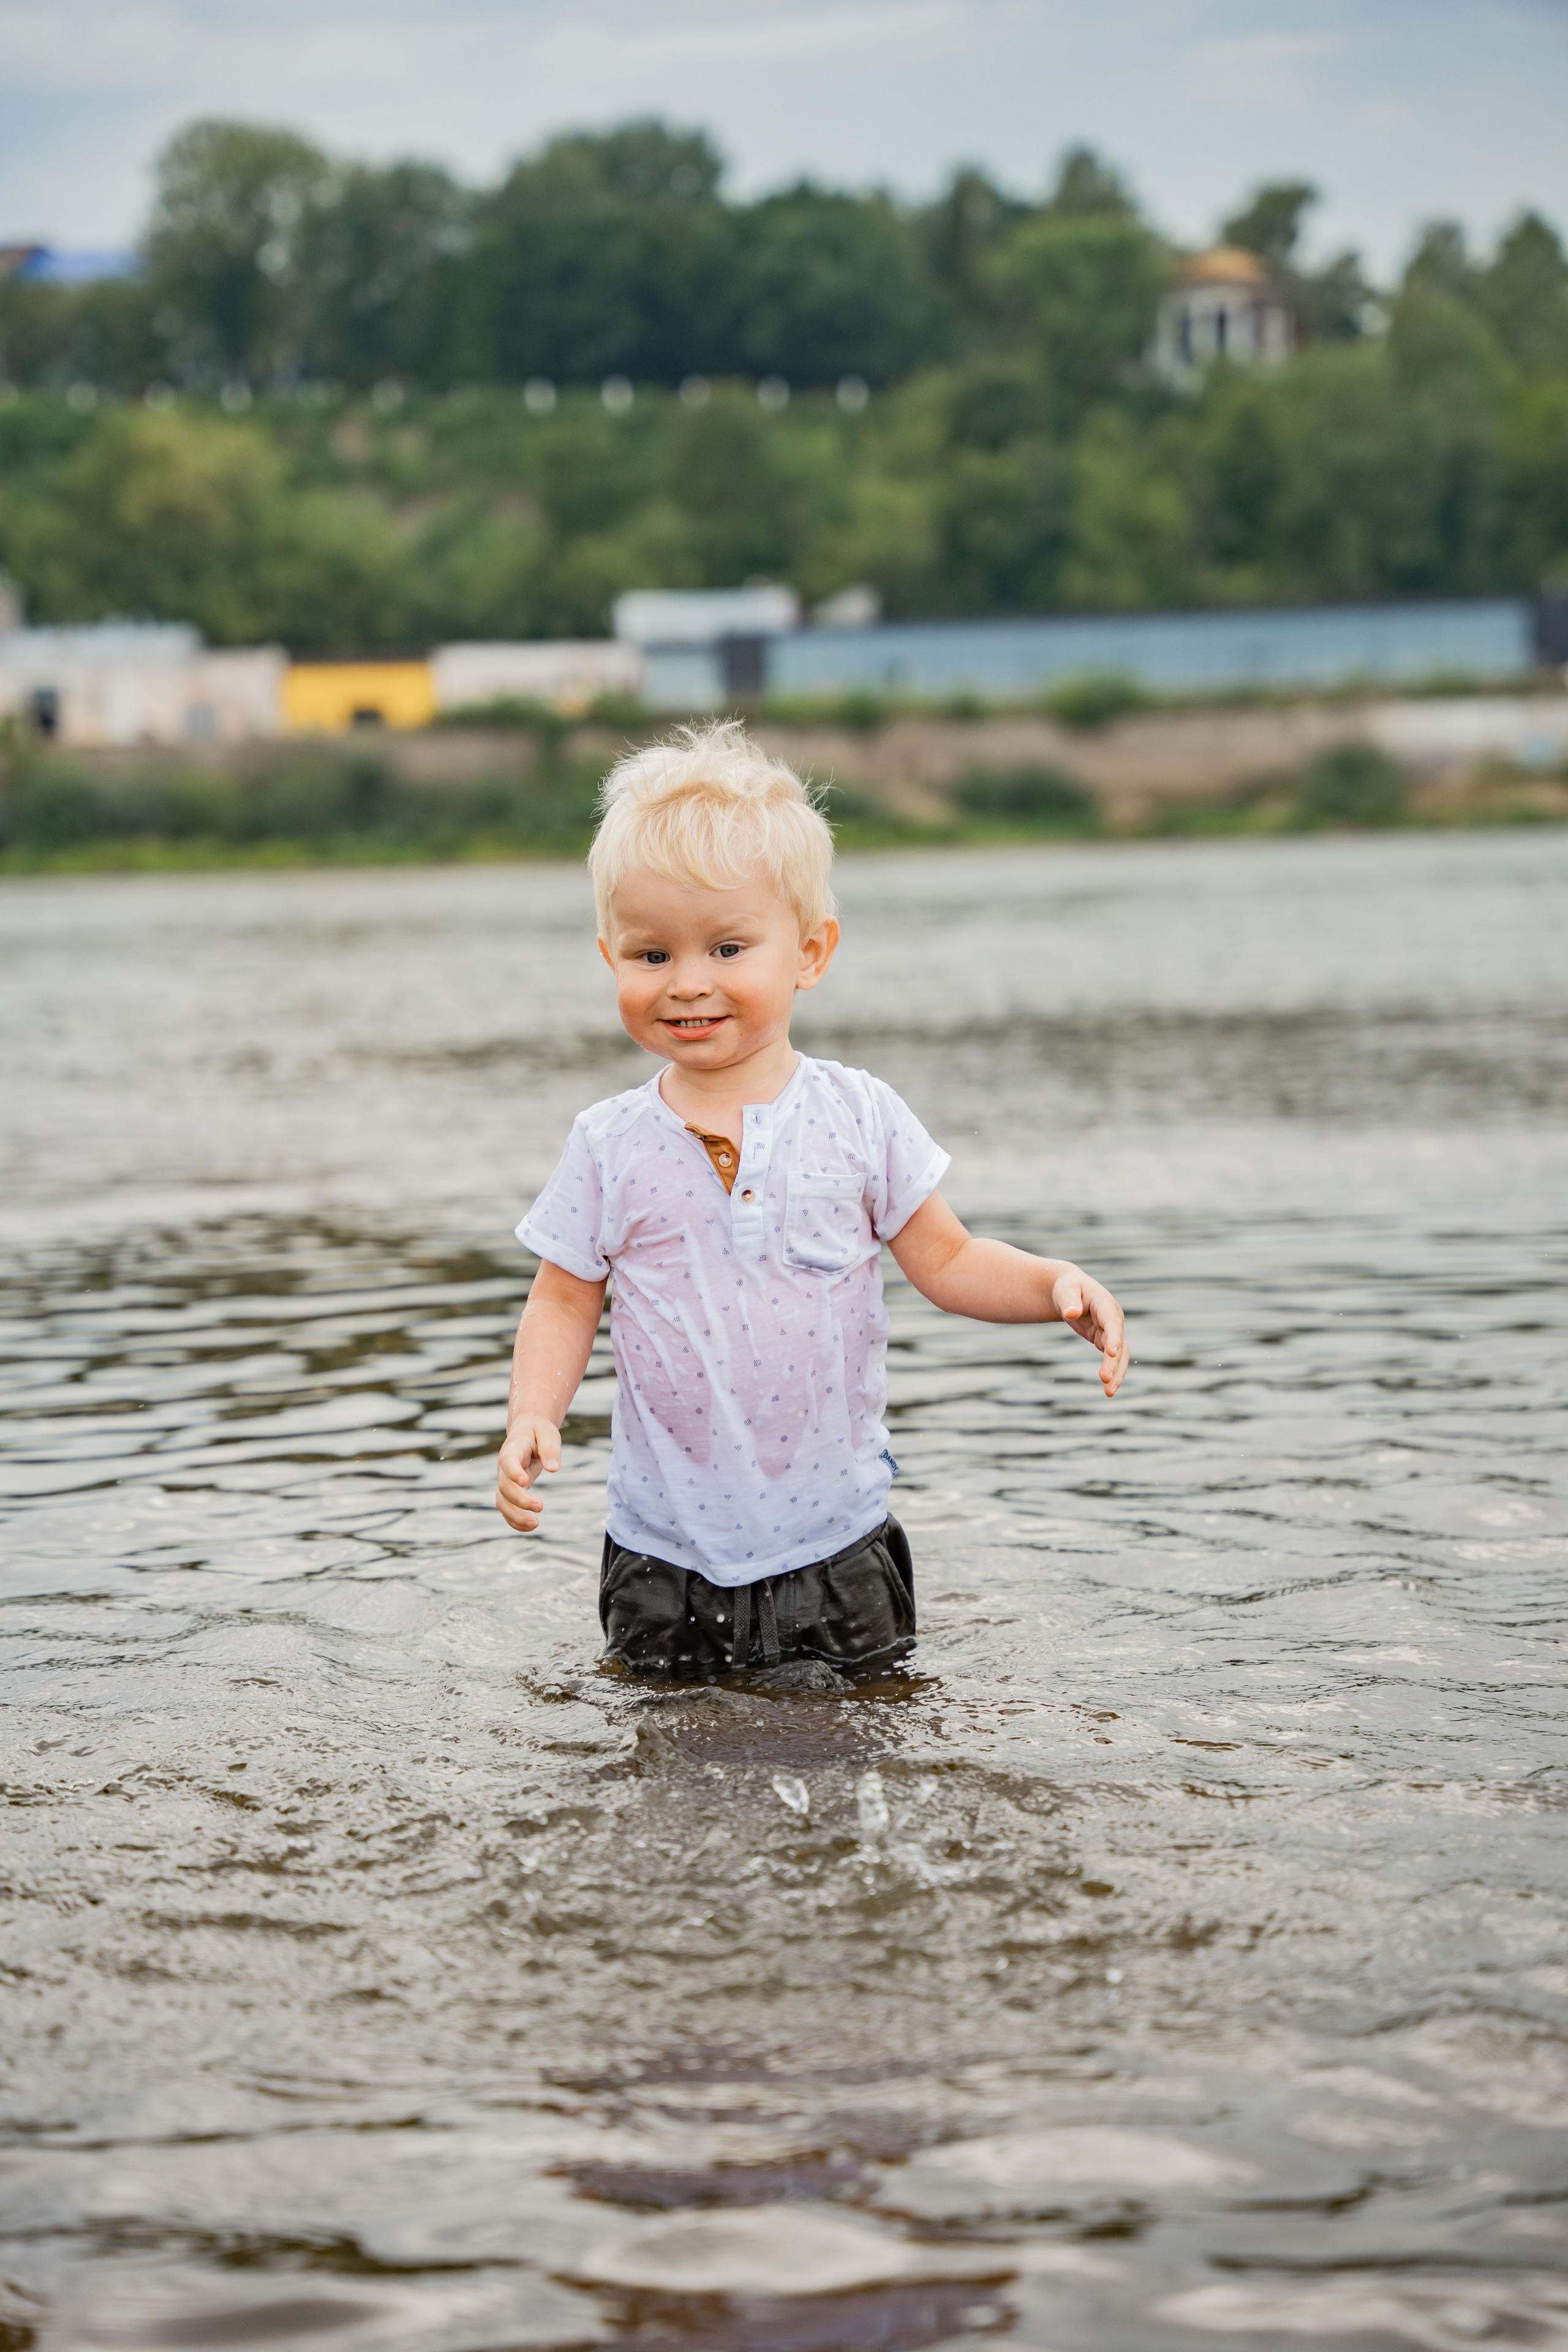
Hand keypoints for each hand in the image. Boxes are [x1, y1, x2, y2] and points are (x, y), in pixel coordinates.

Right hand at [496, 1418, 561, 1530]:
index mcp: (513, 1449)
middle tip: (541, 1507)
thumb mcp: (548, 1433)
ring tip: (535, 1524)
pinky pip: (506, 1509)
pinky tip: (530, 1527)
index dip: (513, 1473)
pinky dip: (515, 1521)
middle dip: (520, 1500)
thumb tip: (553, 1469)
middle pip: (504, 1487)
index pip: (507, 1461)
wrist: (527, 1432)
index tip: (525, 1482)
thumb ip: (550, 1448)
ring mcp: (504, 1480)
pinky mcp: (510, 1491)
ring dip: (515, 1516)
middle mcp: (504, 1467)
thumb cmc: (539, 1432)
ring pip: (502, 1502)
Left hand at [1052, 1272, 1129, 1397]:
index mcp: (1105, 1304)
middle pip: (1119, 1343)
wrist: (1070, 1290)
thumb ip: (1069, 1301)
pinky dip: (1112, 1372)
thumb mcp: (1065, 1290)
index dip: (1114, 1337)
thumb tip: (1071, 1313)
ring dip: (1116, 1373)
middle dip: (1114, 1362)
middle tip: (1105, 1379)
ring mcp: (1112, 1331)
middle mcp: (1114, 1319)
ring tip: (1108, 1393)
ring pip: (1120, 1355)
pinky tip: (1108, 1389)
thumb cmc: (1067, 1288)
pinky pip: (1113, 1359)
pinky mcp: (1106, 1340)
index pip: (1112, 1322)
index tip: (1111, 1353)